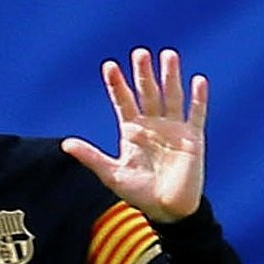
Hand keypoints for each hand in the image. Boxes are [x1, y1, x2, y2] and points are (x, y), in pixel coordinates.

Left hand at [61, 47, 206, 222]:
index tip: (109, 66)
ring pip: (172, 96)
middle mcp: (153, 125)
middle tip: (139, 53)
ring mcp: (174, 129)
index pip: (124, 102)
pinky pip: (197, 114)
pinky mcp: (193, 138)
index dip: (117, 85)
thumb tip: (65, 143)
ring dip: (170, 77)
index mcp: (133, 131)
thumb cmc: (139, 193)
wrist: (166, 210)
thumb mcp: (111, 174)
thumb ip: (91, 157)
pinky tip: (198, 80)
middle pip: (148, 93)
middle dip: (143, 74)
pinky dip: (198, 98)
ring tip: (168, 55)